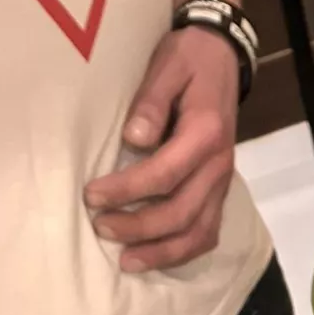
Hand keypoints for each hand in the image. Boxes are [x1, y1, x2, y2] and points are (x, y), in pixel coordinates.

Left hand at [84, 26, 239, 272]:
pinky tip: (157, 255)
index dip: (126, 190)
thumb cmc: (189, 58)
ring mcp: (222, 179)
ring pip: (199, 231)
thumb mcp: (167, 65)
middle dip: (138, 227)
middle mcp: (218, 164)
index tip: (91, 195)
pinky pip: (208, 230)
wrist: (222, 54)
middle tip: (99, 226)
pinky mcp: (219, 186)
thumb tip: (134, 138)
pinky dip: (184, 250)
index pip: (164, 174)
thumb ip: (151, 102)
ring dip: (162, 251)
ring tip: (126, 260)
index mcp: (204, 133)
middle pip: (181, 212)